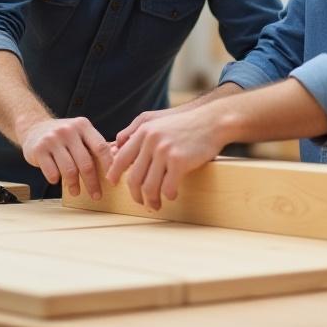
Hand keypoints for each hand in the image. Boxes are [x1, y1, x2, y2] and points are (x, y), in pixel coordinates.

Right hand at [19, 117, 112, 199]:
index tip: (113, 181)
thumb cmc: (64, 136)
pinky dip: (56, 180)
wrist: (34, 127)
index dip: (109, 166)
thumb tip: (117, 163)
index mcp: (83, 126)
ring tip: (76, 192)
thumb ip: (95, 145)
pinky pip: (52, 172)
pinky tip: (57, 181)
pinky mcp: (39, 149)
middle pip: (86, 162)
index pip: (101, 147)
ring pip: (69, 170)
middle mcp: (68, 130)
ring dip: (74, 185)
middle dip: (93, 183)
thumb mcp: (80, 133)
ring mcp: (52, 139)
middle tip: (96, 195)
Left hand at [107, 107, 226, 210]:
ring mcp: (164, 151)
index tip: (114, 183)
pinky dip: (168, 195)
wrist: (212, 121)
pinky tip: (172, 195)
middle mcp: (151, 141)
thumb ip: (136, 131)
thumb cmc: (186, 124)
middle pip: (134, 177)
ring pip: (149, 186)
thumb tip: (116, 148)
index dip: (115, 173)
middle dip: (135, 194)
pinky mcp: (179, 161)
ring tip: (155, 205)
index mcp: (143, 132)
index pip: (121, 158)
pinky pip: (168, 187)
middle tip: (140, 202)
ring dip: (151, 200)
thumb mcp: (158, 121)